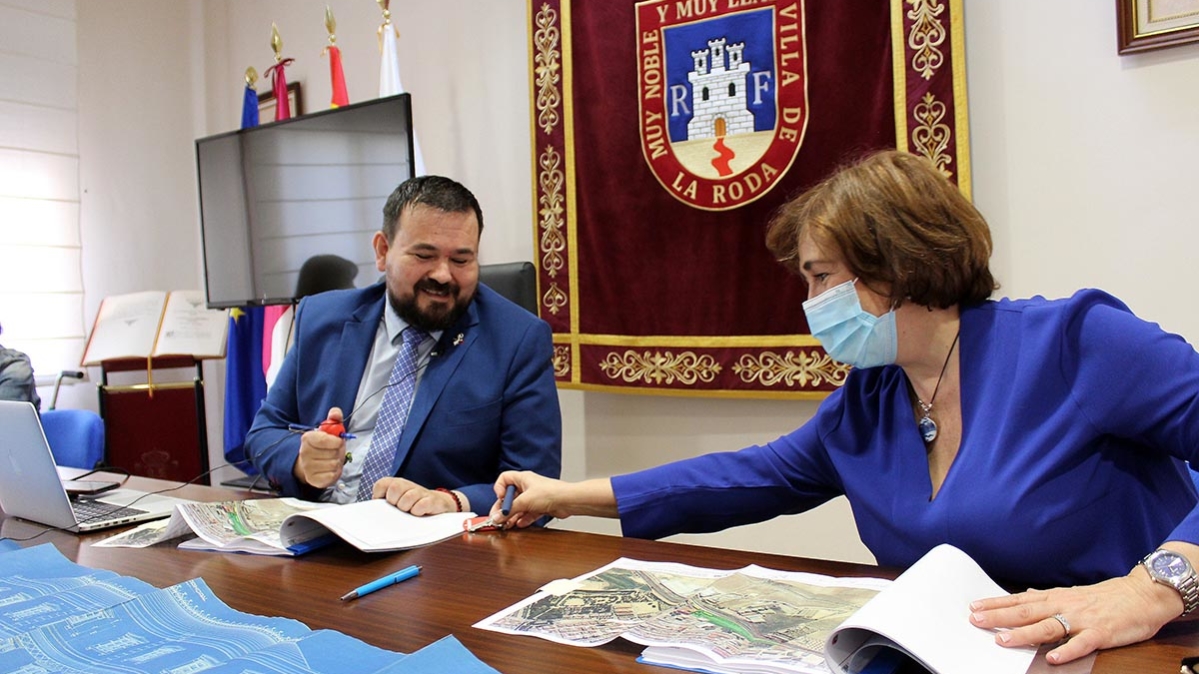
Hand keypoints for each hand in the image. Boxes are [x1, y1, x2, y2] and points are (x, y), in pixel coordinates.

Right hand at [293, 407, 345, 488]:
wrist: (312, 462)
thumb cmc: (323, 445)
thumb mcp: (329, 430)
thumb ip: (334, 419)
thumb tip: (335, 412)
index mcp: (307, 438)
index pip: (324, 440)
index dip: (336, 441)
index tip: (339, 441)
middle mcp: (304, 453)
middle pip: (332, 453)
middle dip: (338, 452)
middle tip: (334, 451)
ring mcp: (307, 468)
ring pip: (333, 465)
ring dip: (337, 462)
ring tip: (331, 459)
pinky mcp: (313, 480)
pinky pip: (332, 476)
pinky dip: (335, 473)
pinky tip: (330, 469)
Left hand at [374, 477, 458, 515]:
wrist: (437, 504)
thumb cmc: (412, 505)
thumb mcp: (397, 501)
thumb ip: (383, 503)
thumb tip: (373, 509)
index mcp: (396, 484)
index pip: (382, 484)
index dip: (380, 495)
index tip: (386, 503)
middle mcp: (408, 485)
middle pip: (395, 488)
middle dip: (395, 501)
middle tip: (400, 508)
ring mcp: (420, 492)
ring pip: (408, 497)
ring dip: (407, 508)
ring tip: (410, 511)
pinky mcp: (432, 500)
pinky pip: (421, 505)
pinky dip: (418, 511)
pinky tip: (419, 513)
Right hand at [489, 471, 617, 528]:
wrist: (568, 501)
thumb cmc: (551, 493)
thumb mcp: (525, 501)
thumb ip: (509, 510)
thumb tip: (497, 517)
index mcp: (523, 478)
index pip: (505, 479)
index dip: (499, 488)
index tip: (500, 499)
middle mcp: (528, 486)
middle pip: (510, 496)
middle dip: (504, 508)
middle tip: (498, 518)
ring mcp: (534, 497)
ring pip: (519, 506)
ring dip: (512, 515)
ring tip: (507, 524)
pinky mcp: (540, 506)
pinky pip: (528, 513)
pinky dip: (523, 519)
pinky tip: (519, 524)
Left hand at [968, 567, 1182, 663]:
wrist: (1143, 594)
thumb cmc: (1107, 596)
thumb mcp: (1073, 592)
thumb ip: (1049, 596)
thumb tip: (1028, 592)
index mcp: (1057, 597)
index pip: (1020, 600)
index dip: (996, 604)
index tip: (974, 607)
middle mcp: (1065, 606)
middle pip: (1026, 612)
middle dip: (999, 616)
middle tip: (976, 621)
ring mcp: (1082, 620)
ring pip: (1048, 627)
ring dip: (1024, 634)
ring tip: (1003, 640)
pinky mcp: (1101, 633)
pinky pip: (1081, 644)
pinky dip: (1066, 650)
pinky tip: (1051, 657)